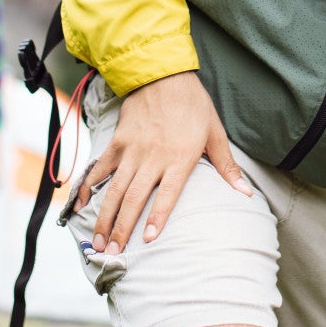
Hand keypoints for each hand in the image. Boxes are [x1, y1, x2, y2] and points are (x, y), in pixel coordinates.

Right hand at [74, 71, 250, 253]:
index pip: (168, 193)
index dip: (157, 216)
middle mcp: (153, 157)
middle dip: (122, 228)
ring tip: (99, 241)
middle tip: (113, 253)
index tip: (148, 240)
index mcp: (180, 158)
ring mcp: (132, 150)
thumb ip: (227, 166)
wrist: (162, 73)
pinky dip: (89, 187)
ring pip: (115, 189)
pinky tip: (80, 206)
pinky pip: (100, 169)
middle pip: (135, 198)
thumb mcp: (215, 133)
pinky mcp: (117, 142)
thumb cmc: (193, 104)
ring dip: (105, 217)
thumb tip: (245, 193)